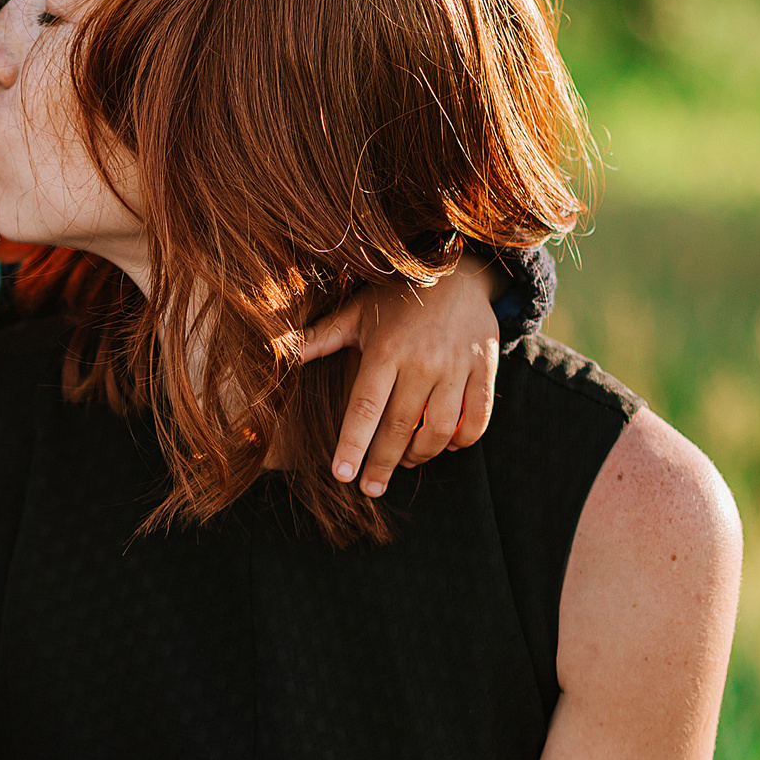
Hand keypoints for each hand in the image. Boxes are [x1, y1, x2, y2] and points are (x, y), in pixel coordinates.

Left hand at [292, 254, 504, 496]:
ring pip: (440, 430)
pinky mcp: (485, 369)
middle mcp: (422, 361)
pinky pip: (477, 420)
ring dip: (420, 455)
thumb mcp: (355, 313)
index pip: (365, 408)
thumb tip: (274, 348)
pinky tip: (444, 444)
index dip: (353, 445)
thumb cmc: (396, 298)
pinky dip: (461, 440)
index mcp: (385, 351)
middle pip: (399, 428)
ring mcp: (457, 366)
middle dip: (382, 465)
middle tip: (370, 488)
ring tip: (405, 462)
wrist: (458, 271)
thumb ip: (318, 338)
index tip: (341, 475)